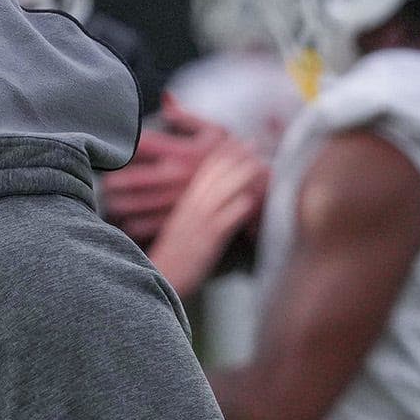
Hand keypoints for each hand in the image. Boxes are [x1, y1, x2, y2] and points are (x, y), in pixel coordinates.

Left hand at [103, 98, 232, 242]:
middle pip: (130, 178)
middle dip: (110, 180)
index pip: (140, 145)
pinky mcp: (180, 220)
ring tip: (106, 201)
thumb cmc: (234, 159)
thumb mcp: (215, 131)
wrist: (260, 191)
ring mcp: (176, 200)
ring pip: (134, 204)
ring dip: (116, 203)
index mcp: (180, 152)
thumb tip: (165, 96)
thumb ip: (186, 116)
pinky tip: (124, 221)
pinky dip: (131, 224)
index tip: (105, 148)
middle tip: (98, 180)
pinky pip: (147, 225)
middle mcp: (175, 176)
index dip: (119, 147)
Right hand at [144, 138, 268, 297]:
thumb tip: (205, 204)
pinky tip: (252, 198)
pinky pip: (227, 217)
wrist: (160, 279)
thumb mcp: (179, 229)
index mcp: (183, 205)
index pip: (203, 172)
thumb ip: (192, 214)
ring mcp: (200, 222)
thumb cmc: (172, 259)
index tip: (233, 141)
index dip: (220, 155)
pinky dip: (241, 206)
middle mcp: (191, 209)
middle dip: (235, 156)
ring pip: (223, 190)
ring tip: (258, 162)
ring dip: (242, 174)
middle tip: (251, 142)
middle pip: (215, 175)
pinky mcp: (208, 239)